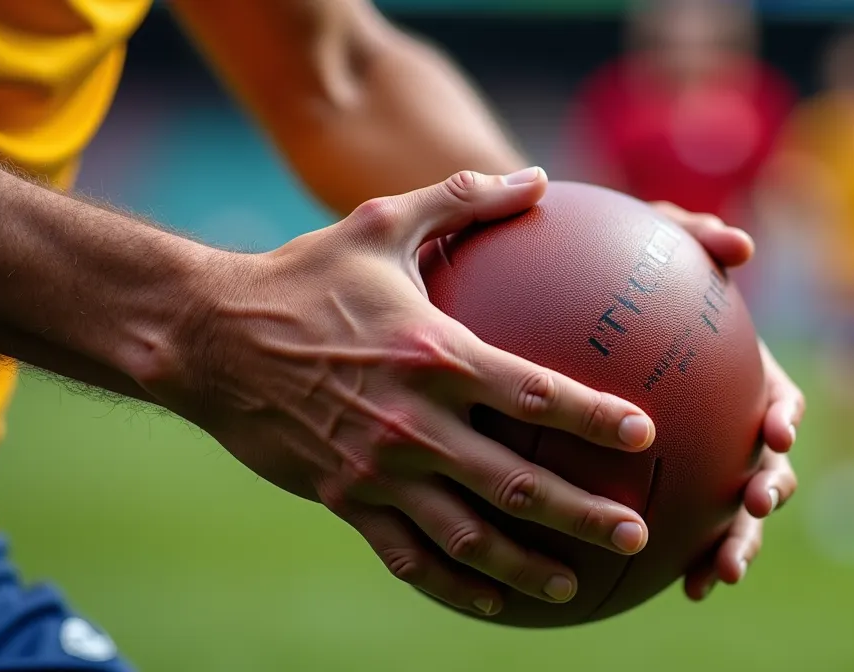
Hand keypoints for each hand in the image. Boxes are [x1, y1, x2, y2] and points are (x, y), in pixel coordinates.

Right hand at [150, 168, 655, 616]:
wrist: (208, 338)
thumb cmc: (303, 276)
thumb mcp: (380, 224)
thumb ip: (463, 199)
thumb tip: (534, 175)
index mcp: (434, 355)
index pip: (534, 394)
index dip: (594, 417)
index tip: (645, 437)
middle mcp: (413, 422)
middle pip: (515, 481)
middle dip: (582, 512)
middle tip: (636, 531)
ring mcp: (378, 470)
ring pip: (466, 533)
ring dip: (526, 564)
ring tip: (577, 585)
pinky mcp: (346, 499)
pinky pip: (407, 554)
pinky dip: (453, 583)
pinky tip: (492, 599)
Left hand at [650, 202, 804, 599]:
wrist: (588, 298)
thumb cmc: (629, 267)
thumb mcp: (662, 242)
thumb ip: (699, 238)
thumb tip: (740, 244)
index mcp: (747, 378)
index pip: (779, 398)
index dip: (784, 415)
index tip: (775, 430)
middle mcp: (735, 426)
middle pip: (767, 466)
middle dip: (768, 492)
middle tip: (754, 505)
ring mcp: (708, 462)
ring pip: (733, 513)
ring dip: (736, 543)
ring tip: (723, 574)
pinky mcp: (672, 490)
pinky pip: (685, 531)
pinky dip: (688, 560)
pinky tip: (676, 586)